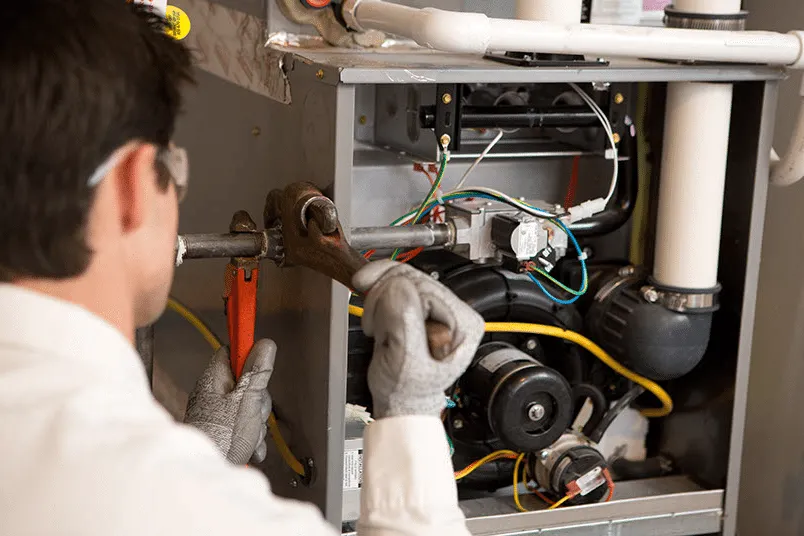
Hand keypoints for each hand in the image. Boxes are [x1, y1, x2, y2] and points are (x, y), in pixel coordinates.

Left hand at [184, 339, 275, 464]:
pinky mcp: (223, 432)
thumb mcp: (247, 400)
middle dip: (259, 399)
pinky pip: (245, 426)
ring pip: (250, 407)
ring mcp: (217, 414)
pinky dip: (252, 437)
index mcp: (214, 380)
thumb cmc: (220, 438)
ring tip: (249, 433)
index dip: (248, 355)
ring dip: (257, 422)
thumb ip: (257, 372)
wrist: (208, 474)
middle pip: (247, 383)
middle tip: (254, 410)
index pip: (231, 352)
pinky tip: (249, 446)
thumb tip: (264, 345)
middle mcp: (213, 395)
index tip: (260, 361)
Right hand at [353, 260, 484, 418]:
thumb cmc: (408, 391)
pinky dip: (377, 290)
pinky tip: (372, 304)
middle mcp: (454, 312)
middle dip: (385, 299)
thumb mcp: (406, 362)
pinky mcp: (417, 304)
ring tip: (376, 324)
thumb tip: (398, 288)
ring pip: (402, 276)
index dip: (397, 304)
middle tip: (375, 325)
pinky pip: (395, 281)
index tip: (381, 323)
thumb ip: (404, 322)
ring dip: (379, 296)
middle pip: (414, 279)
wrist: (399, 401)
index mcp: (463, 325)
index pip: (426, 290)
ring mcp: (436, 307)